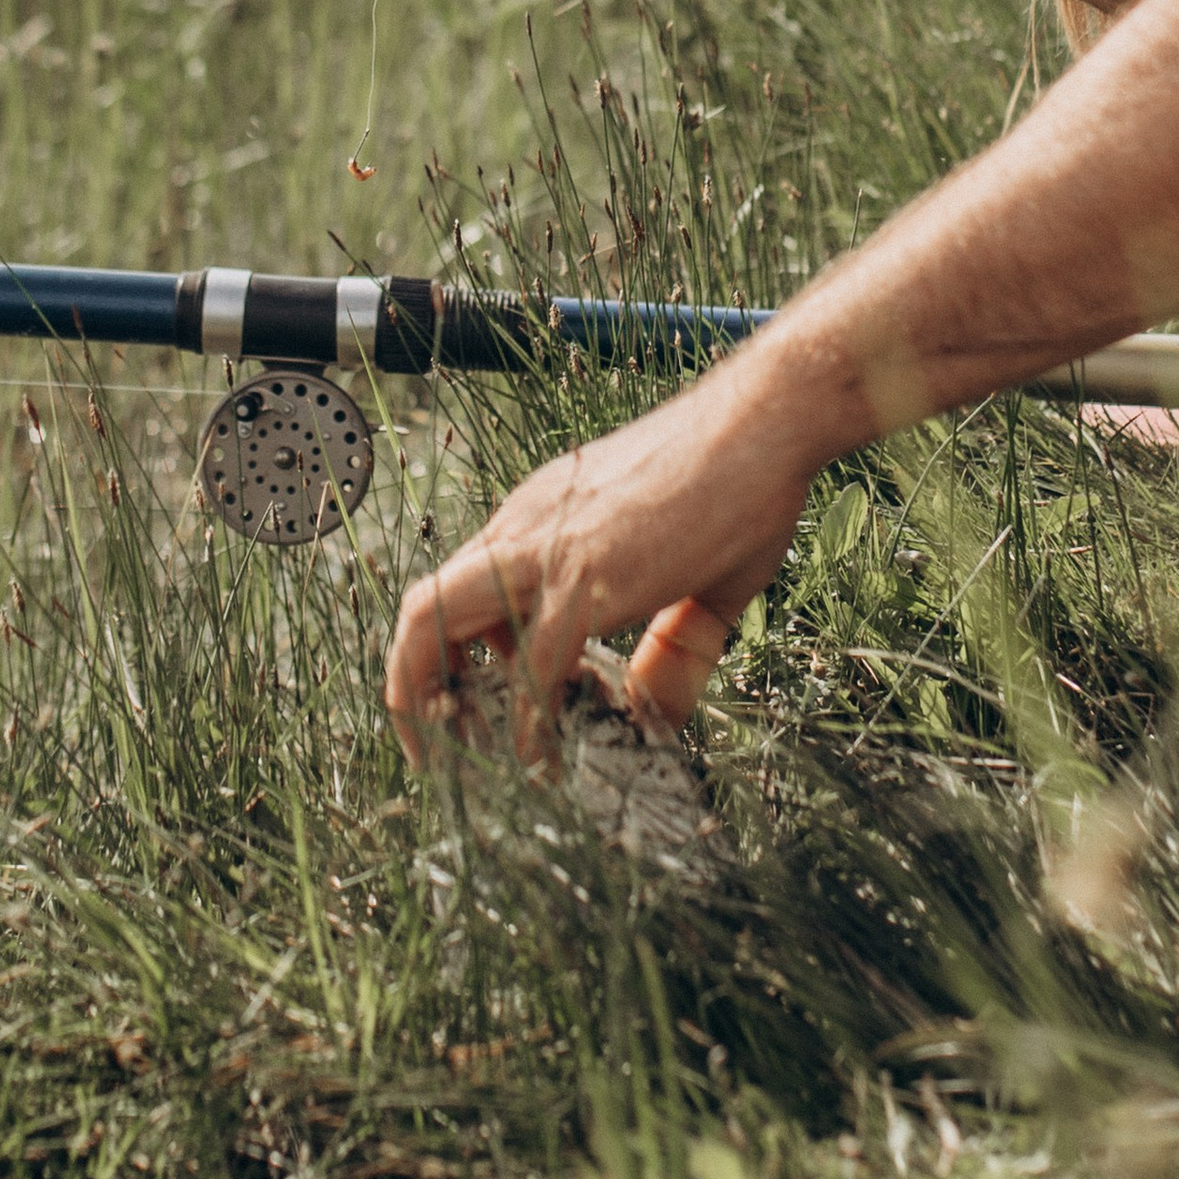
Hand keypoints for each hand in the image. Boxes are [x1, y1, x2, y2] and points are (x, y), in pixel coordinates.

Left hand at [381, 382, 818, 752]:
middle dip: (410, 682)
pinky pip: (533, 662)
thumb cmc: (741, 480)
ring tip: (456, 761)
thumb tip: (657, 718)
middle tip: (434, 745)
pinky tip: (540, 759)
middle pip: (422, 607)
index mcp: (540, 517)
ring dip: (435, 699)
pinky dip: (527, 720)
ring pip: (439, 622)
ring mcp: (547, 546)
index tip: (475, 706)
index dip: (459, 658)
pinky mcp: (587, 574)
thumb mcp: (693, 579)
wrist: (767, 418)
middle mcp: (526, 526)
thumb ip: (670, 650)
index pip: (462, 593)